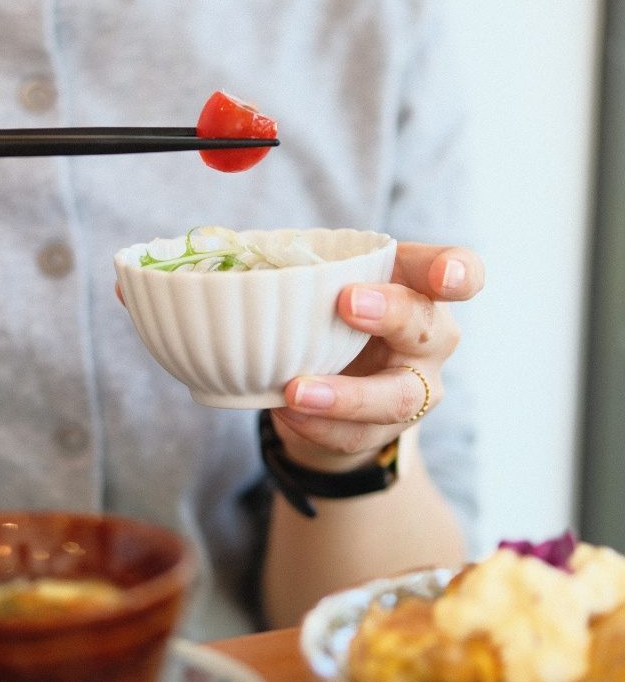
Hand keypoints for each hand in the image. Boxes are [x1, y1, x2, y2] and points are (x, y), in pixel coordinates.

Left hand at [272, 242, 484, 470]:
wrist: (337, 388)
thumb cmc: (331, 318)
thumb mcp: (325, 286)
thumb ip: (298, 270)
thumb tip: (223, 246)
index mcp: (416, 288)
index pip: (457, 273)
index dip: (458, 271)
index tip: (445, 274)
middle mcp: (428, 337)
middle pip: (426, 328)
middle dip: (392, 315)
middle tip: (346, 303)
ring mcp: (413, 388)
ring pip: (395, 398)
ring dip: (345, 395)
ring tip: (295, 391)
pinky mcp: (385, 429)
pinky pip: (356, 435)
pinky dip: (317, 426)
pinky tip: (284, 411)